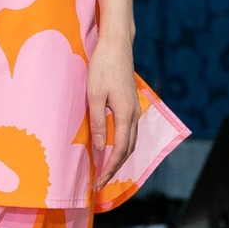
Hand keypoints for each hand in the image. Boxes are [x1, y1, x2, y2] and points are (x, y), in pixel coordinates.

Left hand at [87, 35, 138, 186]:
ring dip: (120, 158)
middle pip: (128, 149)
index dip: (110, 168)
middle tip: (101, 182)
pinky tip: (112, 148)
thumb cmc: (102, 68)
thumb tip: (99, 148)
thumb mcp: (94, 96)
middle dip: (116, 168)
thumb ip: (97, 122)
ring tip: (106, 169)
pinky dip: (122, 145)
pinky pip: (129, 132)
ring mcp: (135, 109)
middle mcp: (134, 115)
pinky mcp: (131, 104)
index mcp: (125, 115)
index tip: (99, 182)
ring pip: (131, 141)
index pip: (119, 150)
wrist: (117, 45)